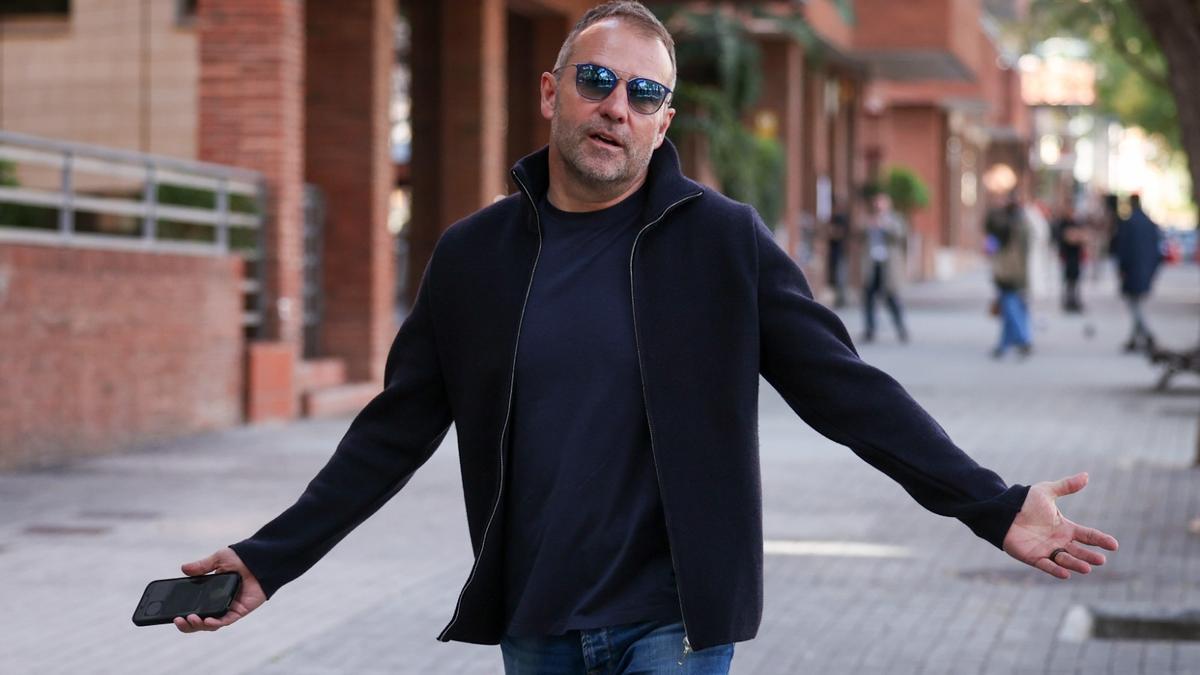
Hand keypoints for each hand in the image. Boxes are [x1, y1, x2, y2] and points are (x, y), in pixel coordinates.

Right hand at [173, 547, 265, 632]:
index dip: (182, 613)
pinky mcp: (239, 611)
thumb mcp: (219, 559)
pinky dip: (215, 623)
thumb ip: (202, 566)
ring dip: (198, 625)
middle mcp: (218, 602)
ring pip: (210, 624)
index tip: (171, 613)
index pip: (193, 606)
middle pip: (199, 620)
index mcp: (210, 592)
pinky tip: (207, 621)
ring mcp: (228, 608)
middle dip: (186, 624)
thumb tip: (183, 569)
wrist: (262, 559)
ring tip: (190, 619)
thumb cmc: (242, 558)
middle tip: (177, 619)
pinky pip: (226, 621)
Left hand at [1003, 472, 1118, 578]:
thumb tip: (1086, 475)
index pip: (1088, 535)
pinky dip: (1056, 570)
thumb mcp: (1047, 491)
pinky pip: (1047, 565)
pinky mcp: (1033, 557)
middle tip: (1101, 560)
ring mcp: (1047, 550)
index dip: (1101, 540)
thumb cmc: (1025, 501)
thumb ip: (1066, 486)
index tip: (1114, 545)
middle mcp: (1059, 541)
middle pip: (1079, 551)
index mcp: (1065, 528)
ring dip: (1075, 564)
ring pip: (1065, 560)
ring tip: (1087, 568)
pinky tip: (1066, 574)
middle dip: (1090, 556)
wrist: (1003, 510)